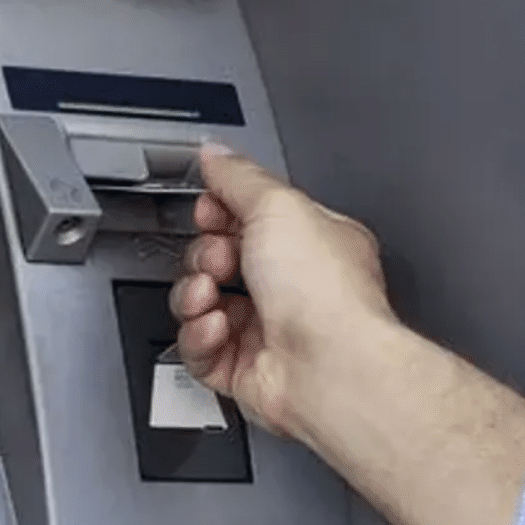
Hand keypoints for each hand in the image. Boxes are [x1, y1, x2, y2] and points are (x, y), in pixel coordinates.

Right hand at [169, 142, 394, 437]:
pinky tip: (217, 328)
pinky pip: (200, 350)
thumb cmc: (327, 294)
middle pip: (219, 259)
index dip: (220, 211)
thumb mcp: (279, 205)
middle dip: (206, 254)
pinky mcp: (246, 370)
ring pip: (203, 306)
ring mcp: (269, 330)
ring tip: (211, 293)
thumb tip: (215, 154)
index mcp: (311, 242)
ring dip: (195, 295)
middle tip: (219, 258)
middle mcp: (293, 287)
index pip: (251, 216)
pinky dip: (199, 336)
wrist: (330, 368)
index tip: (209, 210)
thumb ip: (239, 177)